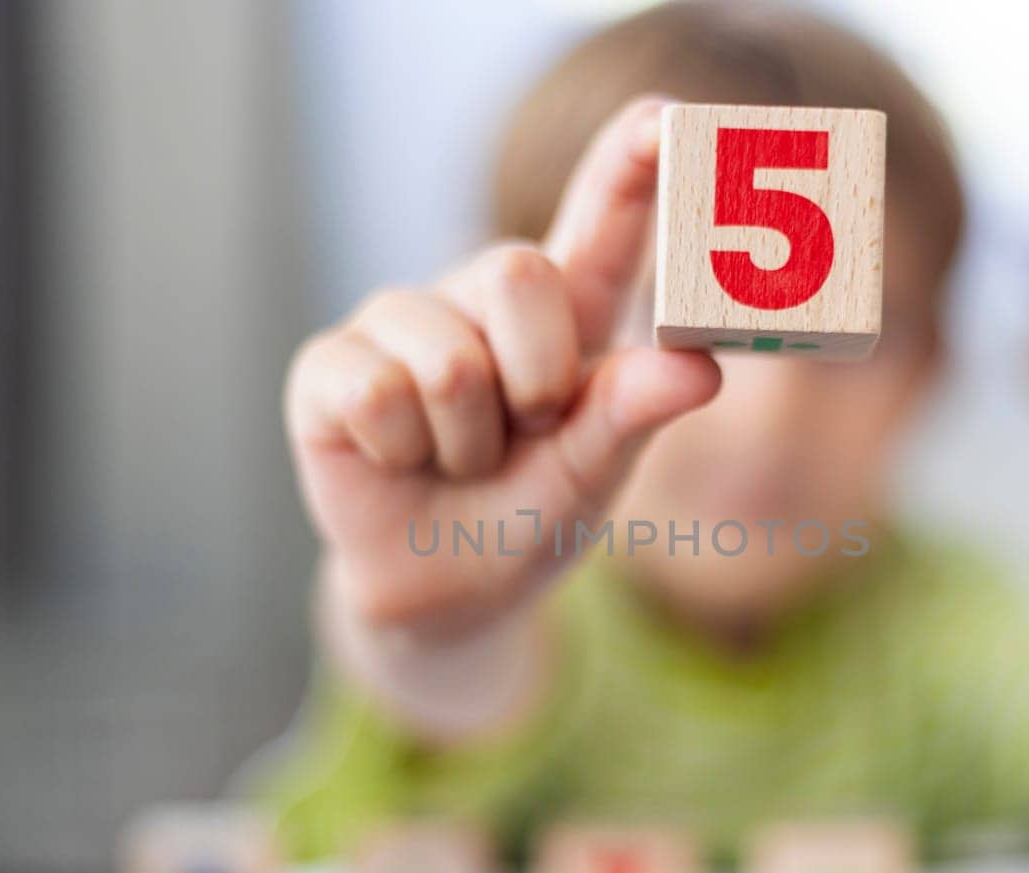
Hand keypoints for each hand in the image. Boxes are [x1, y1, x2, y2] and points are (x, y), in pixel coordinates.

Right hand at [285, 98, 720, 644]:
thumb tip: (697, 369)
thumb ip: (630, 415)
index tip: (666, 119)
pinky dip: (402, 455)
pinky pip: (376, 393)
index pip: (600, 222)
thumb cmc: (526, 518)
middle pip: (517, 271)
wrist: (442, 596)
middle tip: (522, 434)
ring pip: (448, 359)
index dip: (628, 166)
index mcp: (563, 314)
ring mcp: (399, 323)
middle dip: (533, 380)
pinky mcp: (331, 364)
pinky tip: (398, 463)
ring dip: (466, 445)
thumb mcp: (590, 475)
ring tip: (457, 462)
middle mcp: (479, 298)